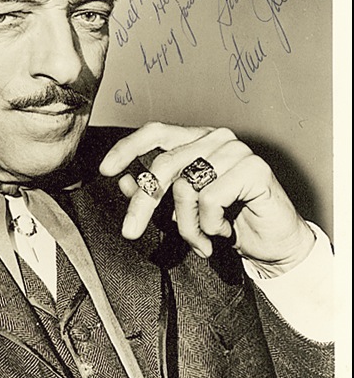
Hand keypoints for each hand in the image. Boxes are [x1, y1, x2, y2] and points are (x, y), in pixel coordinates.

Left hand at [99, 123, 315, 276]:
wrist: (273, 245)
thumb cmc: (227, 222)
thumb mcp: (180, 211)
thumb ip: (154, 193)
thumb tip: (125, 182)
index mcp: (197, 140)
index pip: (155, 132)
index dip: (128, 148)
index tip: (105, 170)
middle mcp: (216, 138)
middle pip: (163, 164)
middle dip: (143, 204)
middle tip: (130, 231)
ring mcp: (236, 150)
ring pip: (185, 186)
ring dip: (185, 224)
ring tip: (199, 239)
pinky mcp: (254, 168)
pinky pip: (210, 198)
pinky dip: (210, 224)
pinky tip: (224, 230)